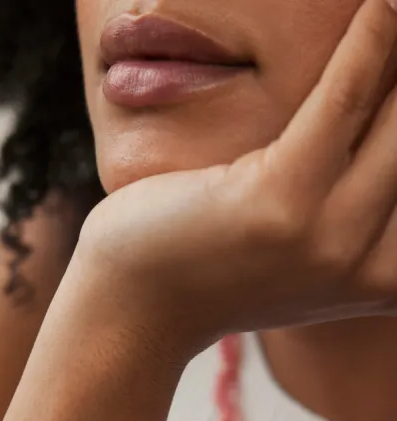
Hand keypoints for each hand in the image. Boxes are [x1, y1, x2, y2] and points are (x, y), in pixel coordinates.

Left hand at [75, 0, 396, 361]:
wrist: (136, 305)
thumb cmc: (213, 267)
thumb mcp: (303, 252)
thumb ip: (354, 217)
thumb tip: (384, 137)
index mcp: (384, 283)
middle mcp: (366, 268)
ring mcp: (327, 240)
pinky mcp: (279, 201)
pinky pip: (344, 99)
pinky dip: (370, 41)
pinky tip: (381, 4)